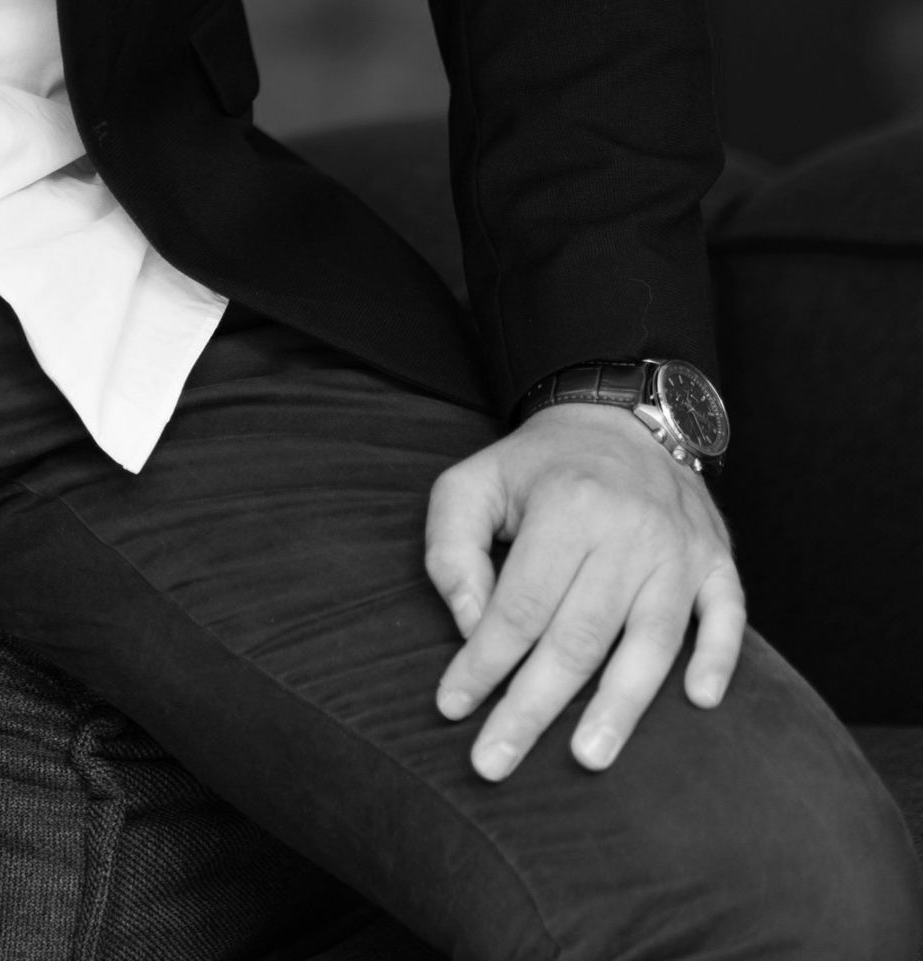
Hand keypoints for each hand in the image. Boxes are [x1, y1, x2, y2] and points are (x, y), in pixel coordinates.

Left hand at [424, 402, 745, 778]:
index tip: (452, 708)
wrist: (620, 417)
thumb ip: (453, 550)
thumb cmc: (538, 467)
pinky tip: (700, 701)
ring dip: (619, 706)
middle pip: (578, 637)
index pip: (519, 606)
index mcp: (566, 506)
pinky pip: (727, 616)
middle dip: (532, 707)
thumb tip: (471, 626)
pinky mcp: (717, 560)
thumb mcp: (472, 484)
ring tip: (587, 759)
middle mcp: (629, 528)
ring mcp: (679, 548)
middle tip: (494, 762)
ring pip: (651, 641)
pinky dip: (717, 658)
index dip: (483, 663)